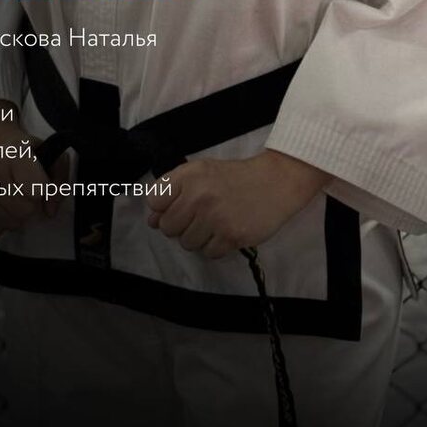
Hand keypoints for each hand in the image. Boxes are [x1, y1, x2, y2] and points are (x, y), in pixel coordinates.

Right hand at [0, 108, 69, 239]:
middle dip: (32, 204)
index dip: (43, 189)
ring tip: (11, 194)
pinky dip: (0, 222)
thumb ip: (59, 179)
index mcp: (13, 152)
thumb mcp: (47, 150)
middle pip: (25, 211)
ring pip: (11, 224)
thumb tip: (50, 211)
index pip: (37, 189)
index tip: (39, 181)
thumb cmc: (18, 146)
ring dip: (16, 215)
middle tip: (25, 190)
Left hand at [145, 149, 331, 258]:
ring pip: (186, 243)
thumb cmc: (234, 177)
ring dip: (198, 238)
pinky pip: (207, 253)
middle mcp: (199, 195)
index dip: (163, 208)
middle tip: (199, 217)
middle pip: (168, 227)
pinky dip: (215, 247)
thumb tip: (152, 221)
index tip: (179, 206)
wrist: (274, 181)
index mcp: (188, 175)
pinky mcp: (231, 236)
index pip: (154, 201)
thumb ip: (174, 192)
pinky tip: (225, 232)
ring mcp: (215, 217)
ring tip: (214, 224)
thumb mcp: (201, 172)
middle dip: (180, 226)